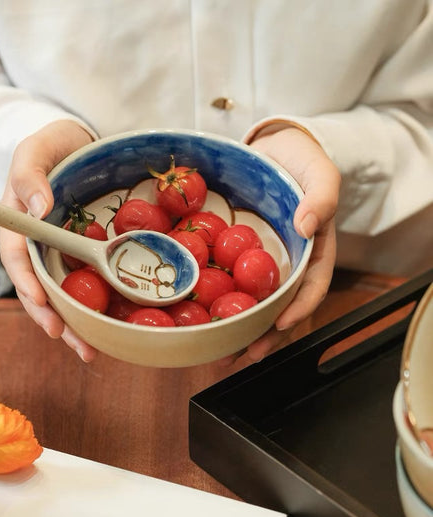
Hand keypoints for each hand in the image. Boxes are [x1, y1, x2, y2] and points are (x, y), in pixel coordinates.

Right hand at [0, 119, 98, 361]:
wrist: (79, 144)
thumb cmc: (53, 146)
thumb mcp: (36, 150)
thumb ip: (30, 175)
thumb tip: (39, 208)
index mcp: (19, 224)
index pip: (17, 259)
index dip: (26, 282)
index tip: (41, 301)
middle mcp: (38, 245)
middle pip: (38, 287)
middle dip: (50, 317)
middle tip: (67, 340)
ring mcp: (59, 252)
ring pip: (61, 294)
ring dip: (73, 324)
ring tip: (89, 351)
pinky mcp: (81, 254)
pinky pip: (85, 283)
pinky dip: (93, 307)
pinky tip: (107, 327)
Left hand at [220, 126, 339, 364]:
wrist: (274, 149)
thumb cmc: (301, 160)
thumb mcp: (319, 172)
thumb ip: (322, 197)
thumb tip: (307, 226)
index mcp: (314, 250)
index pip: (313, 286)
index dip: (299, 309)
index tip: (280, 325)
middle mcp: (289, 262)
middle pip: (283, 306)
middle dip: (267, 335)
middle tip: (247, 355)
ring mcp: (264, 261)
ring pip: (258, 302)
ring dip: (243, 330)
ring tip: (223, 353)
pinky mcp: (240, 254)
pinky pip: (234, 282)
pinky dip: (224, 304)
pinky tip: (207, 320)